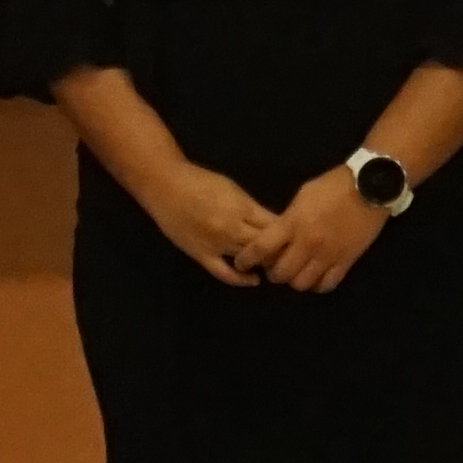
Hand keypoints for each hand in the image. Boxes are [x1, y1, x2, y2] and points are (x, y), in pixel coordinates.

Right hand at [136, 167, 283, 285]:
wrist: (166, 185)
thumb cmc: (201, 182)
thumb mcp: (233, 189)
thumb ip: (252, 208)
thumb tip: (274, 224)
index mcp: (242, 207)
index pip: (274, 227)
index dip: (288, 236)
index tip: (296, 240)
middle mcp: (232, 227)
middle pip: (265, 246)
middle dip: (279, 252)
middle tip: (290, 256)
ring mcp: (216, 243)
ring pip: (248, 260)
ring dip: (262, 264)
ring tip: (275, 266)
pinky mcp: (201, 255)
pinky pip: (224, 273)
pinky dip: (240, 279)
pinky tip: (253, 280)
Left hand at [255, 167, 392, 293]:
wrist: (370, 187)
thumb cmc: (333, 185)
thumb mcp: (303, 195)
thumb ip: (288, 218)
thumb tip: (279, 235)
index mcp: (293, 223)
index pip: (261, 248)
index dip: (247, 259)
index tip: (242, 263)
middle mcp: (308, 243)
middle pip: (281, 273)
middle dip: (273, 273)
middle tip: (275, 267)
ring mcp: (328, 255)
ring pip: (302, 284)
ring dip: (295, 280)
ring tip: (297, 272)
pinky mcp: (346, 261)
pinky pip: (326, 285)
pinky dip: (317, 285)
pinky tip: (315, 277)